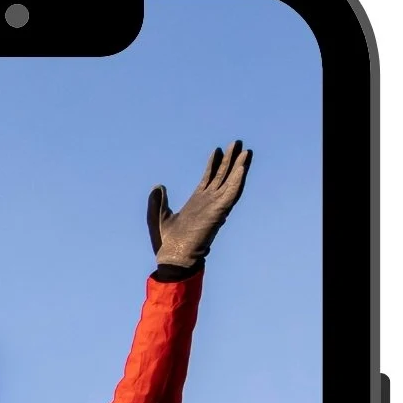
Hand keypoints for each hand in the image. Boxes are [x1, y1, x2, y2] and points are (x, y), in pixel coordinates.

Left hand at [147, 141, 251, 268]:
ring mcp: (215, 207)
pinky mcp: (218, 213)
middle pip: (222, 177)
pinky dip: (238, 180)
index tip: (217, 150)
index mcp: (196, 203)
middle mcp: (208, 203)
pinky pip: (231, 194)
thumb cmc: (166, 244)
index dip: (213, 164)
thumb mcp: (157, 217)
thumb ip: (158, 201)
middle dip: (230, 160)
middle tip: (237, 143)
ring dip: (239, 167)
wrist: (172, 259)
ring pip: (230, 183)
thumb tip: (159, 186)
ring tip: (245, 151)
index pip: (208, 179)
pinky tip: (243, 166)